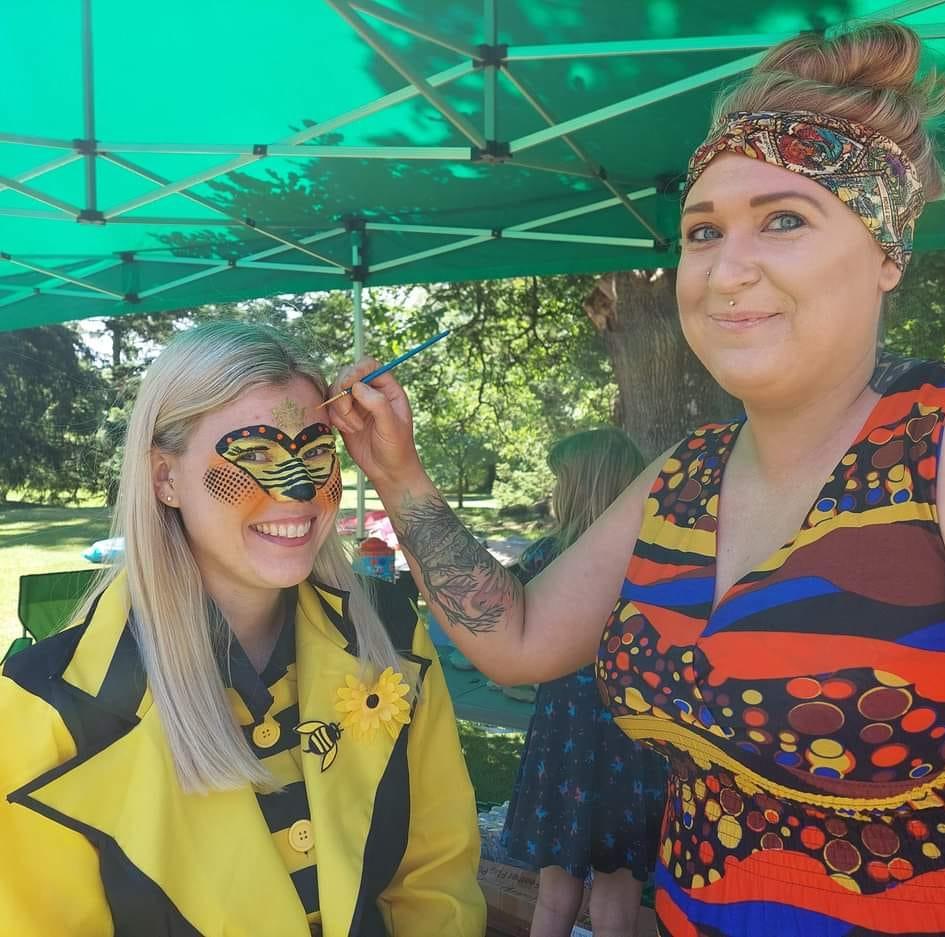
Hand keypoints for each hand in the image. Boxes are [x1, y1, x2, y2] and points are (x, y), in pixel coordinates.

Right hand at [327, 357, 425, 491]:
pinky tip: (349, 431)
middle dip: (343, 393)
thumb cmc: (397, 448)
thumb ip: (377, 404)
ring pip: (335, 392)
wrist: (388, 471)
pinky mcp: (344, 416)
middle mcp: (371, 392)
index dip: (356, 371)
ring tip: (356, 428)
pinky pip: (331, 408)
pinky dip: (336, 419)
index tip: (349, 385)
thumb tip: (357, 387)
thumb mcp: (392, 426)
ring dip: (340, 410)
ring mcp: (356, 403)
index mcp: (388, 388)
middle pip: (347, 375)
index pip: (369, 366)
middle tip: (349, 413)